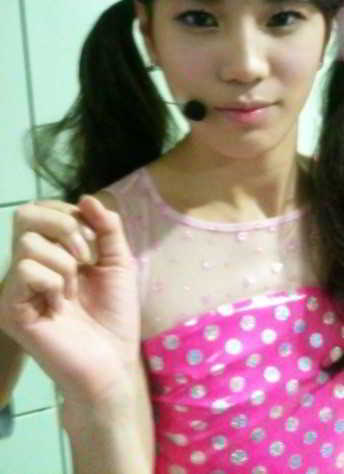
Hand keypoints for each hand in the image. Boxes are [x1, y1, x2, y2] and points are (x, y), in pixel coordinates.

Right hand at [0, 196, 140, 408]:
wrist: (113, 359)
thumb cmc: (115, 313)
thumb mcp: (118, 260)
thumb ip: (106, 226)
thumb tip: (85, 197)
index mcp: (50, 251)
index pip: (41, 208)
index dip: (70, 213)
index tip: (94, 241)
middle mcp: (27, 264)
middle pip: (25, 214)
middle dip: (65, 226)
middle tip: (85, 256)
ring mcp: (16, 287)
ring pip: (27, 243)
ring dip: (65, 262)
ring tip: (73, 289)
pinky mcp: (12, 308)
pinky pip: (26, 270)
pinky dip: (53, 280)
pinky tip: (60, 304)